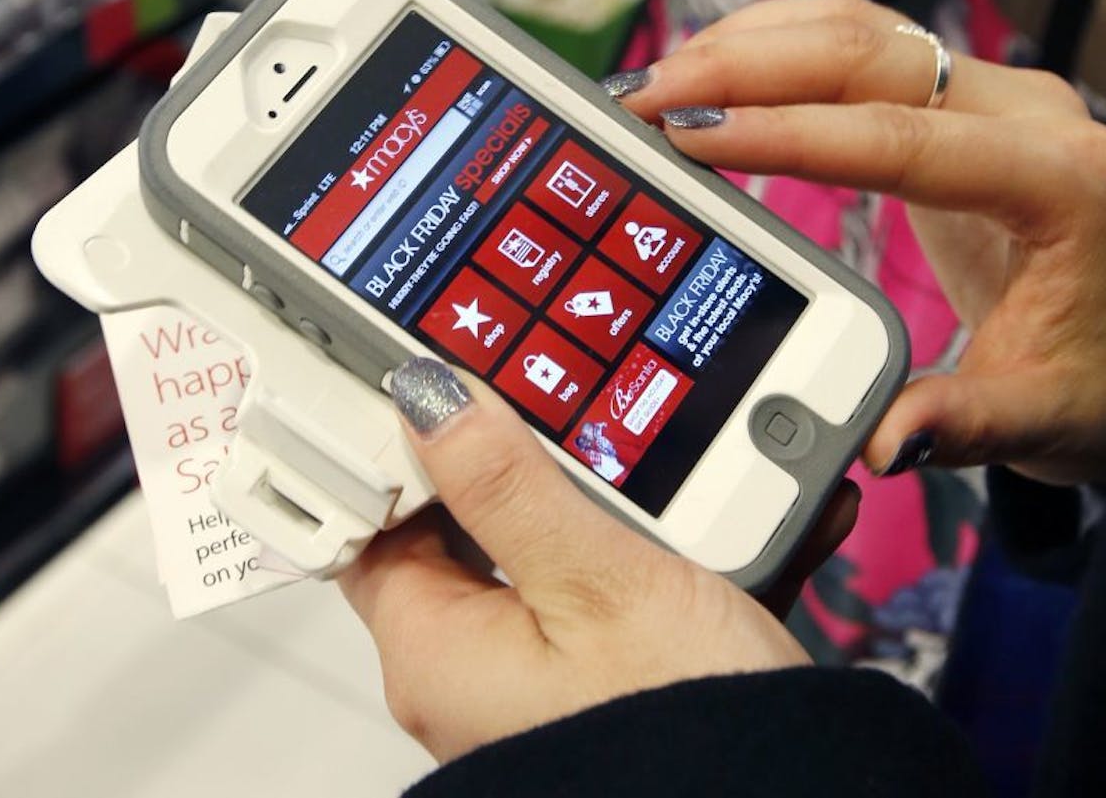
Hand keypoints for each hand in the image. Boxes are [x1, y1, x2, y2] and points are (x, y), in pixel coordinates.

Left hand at [339, 359, 858, 762]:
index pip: (372, 521)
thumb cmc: (686, 728)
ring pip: (552, 554)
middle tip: (570, 393)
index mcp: (439, 652)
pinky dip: (664, 553)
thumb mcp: (598, 579)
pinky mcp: (608, 682)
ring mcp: (542, 680)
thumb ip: (507, 484)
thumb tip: (429, 401)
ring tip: (670, 449)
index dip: (397, 444)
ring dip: (608, 501)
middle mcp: (475, 673)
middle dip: (521, 460)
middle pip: (467, 531)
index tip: (445, 379)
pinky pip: (616, 595)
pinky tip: (733, 514)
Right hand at [609, 0, 1105, 484]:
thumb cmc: (1100, 376)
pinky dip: (779, 50)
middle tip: (645, 98)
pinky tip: (716, 75)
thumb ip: (965, 422)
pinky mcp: (952, 101)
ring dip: (753, 44)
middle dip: (745, 64)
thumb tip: (881, 443)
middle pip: (871, 51)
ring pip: (858, 27)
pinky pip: (859, 47)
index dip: (789, 133)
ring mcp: (989, 95)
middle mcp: (1026, 112)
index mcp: (1057, 181)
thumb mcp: (1044, 417)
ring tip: (660, 83)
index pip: (902, 138)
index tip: (692, 139)